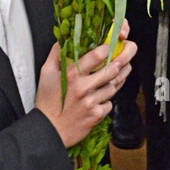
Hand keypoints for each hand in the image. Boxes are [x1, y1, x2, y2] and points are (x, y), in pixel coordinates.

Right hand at [35, 22, 136, 148]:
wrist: (49, 130)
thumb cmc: (47, 101)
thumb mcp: (46, 73)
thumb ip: (56, 54)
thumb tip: (64, 39)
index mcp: (71, 75)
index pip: (96, 55)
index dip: (107, 48)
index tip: (109, 46)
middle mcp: (83, 88)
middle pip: (112, 70)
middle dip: (121, 61)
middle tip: (123, 57)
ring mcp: (91, 102)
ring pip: (114, 86)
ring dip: (117, 79)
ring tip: (118, 73)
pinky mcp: (96, 115)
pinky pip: (110, 103)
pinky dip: (107, 100)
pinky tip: (102, 96)